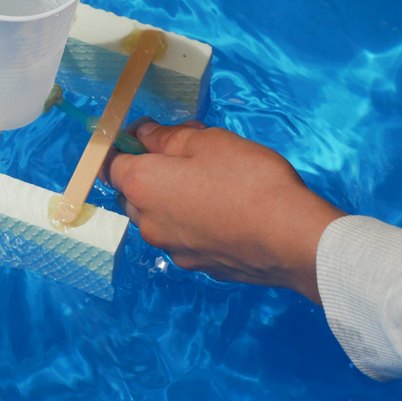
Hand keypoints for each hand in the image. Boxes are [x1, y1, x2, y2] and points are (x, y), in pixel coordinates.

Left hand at [107, 121, 344, 303]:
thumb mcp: (207, 140)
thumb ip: (167, 137)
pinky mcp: (198, 266)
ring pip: (156, 218)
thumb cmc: (246, 179)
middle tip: (186, 154)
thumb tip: (142, 134)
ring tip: (208, 183)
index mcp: (142, 186)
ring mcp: (172, 249)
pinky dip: (191, 223)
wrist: (291, 238)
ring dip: (169, 200)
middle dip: (148, 174)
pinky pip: (183, 237)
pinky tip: (222, 212)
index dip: (125, 146)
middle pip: (132, 194)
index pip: (111, 164)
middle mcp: (148, 223)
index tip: (148, 135)